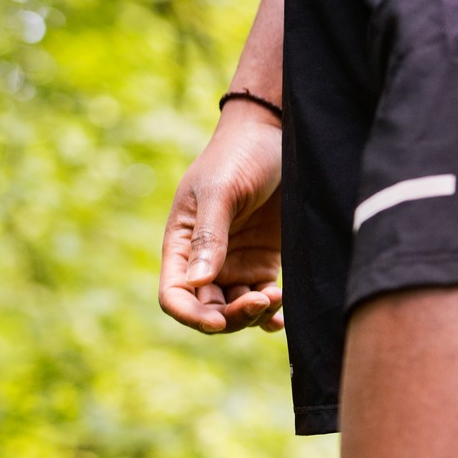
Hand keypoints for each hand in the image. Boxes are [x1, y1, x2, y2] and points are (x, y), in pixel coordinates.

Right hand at [159, 104, 284, 332]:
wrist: (276, 136)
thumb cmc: (239, 156)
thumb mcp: (220, 192)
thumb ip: (208, 236)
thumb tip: (198, 282)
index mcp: (182, 243)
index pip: (175, 294)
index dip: (191, 315)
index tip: (218, 321)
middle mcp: (206, 260)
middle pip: (208, 309)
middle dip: (230, 317)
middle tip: (261, 301)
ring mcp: (236, 262)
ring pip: (236, 309)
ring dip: (253, 315)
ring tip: (275, 297)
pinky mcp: (265, 260)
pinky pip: (263, 298)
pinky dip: (271, 313)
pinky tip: (283, 313)